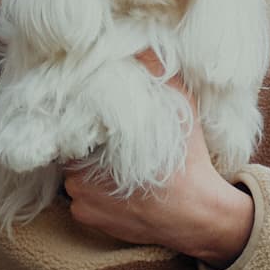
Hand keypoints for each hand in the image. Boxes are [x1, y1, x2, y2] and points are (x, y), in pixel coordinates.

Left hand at [61, 72, 253, 265]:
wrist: (199, 215)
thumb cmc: (188, 163)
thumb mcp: (179, 108)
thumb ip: (156, 74)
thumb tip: (142, 47)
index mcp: (91, 146)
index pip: (69, 126)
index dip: (82, 120)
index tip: (98, 120)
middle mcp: (77, 177)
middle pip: (69, 151)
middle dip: (85, 145)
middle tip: (110, 141)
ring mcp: (82, 203)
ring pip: (72, 178)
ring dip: (87, 171)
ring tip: (113, 166)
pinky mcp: (89, 222)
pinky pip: (80, 203)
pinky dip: (93, 196)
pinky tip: (115, 189)